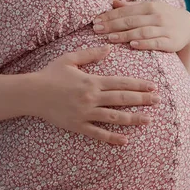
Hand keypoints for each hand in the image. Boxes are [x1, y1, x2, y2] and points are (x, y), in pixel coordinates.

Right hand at [26, 46, 159, 144]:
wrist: (31, 93)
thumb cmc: (50, 74)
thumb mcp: (70, 59)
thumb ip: (91, 54)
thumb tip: (109, 49)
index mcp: (92, 81)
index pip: (121, 83)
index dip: (139, 85)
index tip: (153, 86)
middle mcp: (92, 97)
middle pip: (122, 99)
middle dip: (142, 100)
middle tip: (158, 101)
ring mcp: (85, 113)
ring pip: (114, 117)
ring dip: (133, 118)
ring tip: (148, 120)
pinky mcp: (77, 125)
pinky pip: (98, 133)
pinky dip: (112, 138)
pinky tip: (125, 140)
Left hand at [93, 0, 189, 52]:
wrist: (188, 26)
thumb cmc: (164, 16)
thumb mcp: (150, 8)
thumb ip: (132, 6)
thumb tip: (113, 2)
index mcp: (150, 6)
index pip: (126, 11)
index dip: (110, 16)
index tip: (96, 21)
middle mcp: (157, 16)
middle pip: (131, 20)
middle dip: (113, 25)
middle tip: (97, 29)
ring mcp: (164, 29)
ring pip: (142, 31)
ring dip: (125, 35)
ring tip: (110, 38)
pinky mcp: (171, 42)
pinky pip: (156, 43)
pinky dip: (144, 44)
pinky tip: (133, 45)